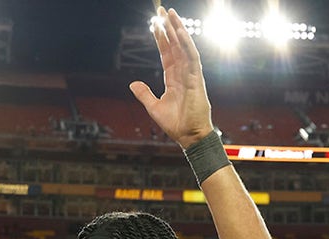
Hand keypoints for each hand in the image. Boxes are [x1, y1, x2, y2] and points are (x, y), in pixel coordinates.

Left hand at [128, 7, 213, 148]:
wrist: (188, 137)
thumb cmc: (176, 124)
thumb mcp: (154, 107)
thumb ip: (144, 94)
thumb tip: (132, 83)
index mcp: (174, 78)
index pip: (167, 53)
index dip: (161, 38)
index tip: (155, 24)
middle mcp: (183, 73)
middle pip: (175, 45)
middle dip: (169, 27)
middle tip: (162, 10)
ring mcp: (191, 75)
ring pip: (184, 46)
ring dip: (177, 29)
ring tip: (170, 14)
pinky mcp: (197, 79)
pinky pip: (192, 57)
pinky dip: (186, 44)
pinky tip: (179, 32)